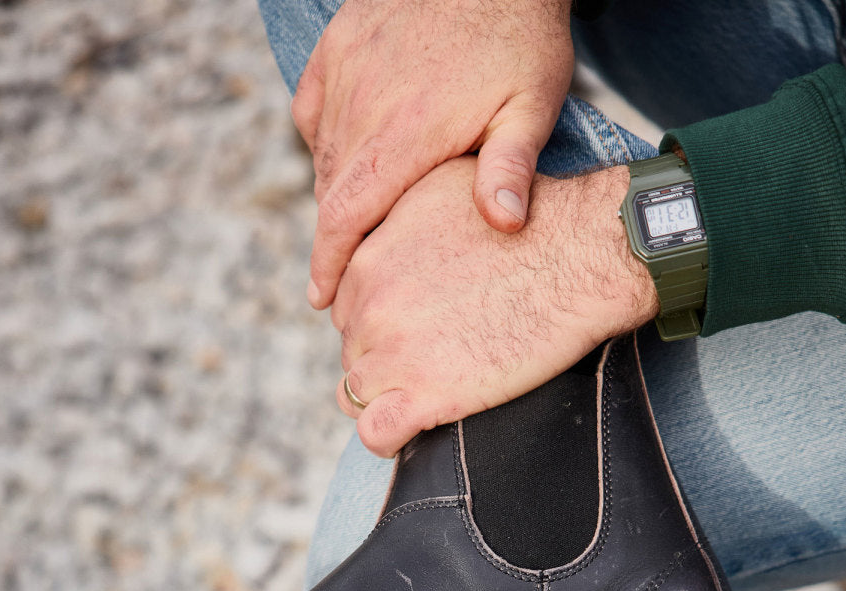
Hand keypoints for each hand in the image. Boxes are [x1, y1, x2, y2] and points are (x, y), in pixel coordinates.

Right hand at [292, 0, 573, 308]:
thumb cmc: (521, 36)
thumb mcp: (532, 104)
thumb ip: (510, 167)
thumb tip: (504, 225)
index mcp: (404, 135)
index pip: (346, 217)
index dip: (329, 264)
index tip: (321, 298)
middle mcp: (362, 107)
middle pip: (330, 194)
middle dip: (333, 241)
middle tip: (347, 280)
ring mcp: (344, 74)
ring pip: (323, 157)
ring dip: (334, 195)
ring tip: (354, 228)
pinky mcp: (336, 47)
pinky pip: (313, 111)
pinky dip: (324, 142)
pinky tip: (349, 159)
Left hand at [333, 158, 659, 456]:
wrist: (580, 255)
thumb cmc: (532, 218)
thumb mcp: (447, 191)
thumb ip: (406, 220)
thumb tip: (402, 240)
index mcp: (370, 257)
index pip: (347, 307)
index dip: (379, 321)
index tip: (414, 328)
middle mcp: (370, 304)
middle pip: (353, 349)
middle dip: (382, 358)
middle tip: (431, 360)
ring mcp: (392, 352)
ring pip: (355, 392)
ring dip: (383, 398)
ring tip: (421, 397)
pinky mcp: (422, 395)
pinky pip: (375, 433)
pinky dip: (386, 438)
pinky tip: (410, 431)